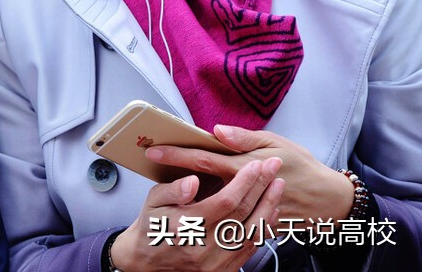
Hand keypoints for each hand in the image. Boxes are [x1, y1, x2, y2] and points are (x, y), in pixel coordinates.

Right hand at [109, 157, 282, 271]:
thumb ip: (173, 190)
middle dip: (262, 187)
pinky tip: (270, 212)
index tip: (256, 164)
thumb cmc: (151, 226)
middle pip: (244, 214)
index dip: (244, 182)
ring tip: (278, 186)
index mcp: (188, 226)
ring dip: (268, 206)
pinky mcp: (225, 270)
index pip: (226, 201)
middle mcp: (206, 247)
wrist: (149, 262)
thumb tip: (193, 181)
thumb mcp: (152, 202)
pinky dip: (264, 228)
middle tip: (273, 167)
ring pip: (253, 232)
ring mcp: (217, 262)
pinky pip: (251, 247)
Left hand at [147, 125, 353, 224]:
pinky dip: (204, 212)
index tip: (153, 151)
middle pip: (197, 183)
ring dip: (182, 195)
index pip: (202, 160)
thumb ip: (244, 138)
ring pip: (205, 205)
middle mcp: (240, 192)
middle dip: (170, 175)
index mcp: (243, 168)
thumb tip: (217, 131)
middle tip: (149, 164)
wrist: (327, 201)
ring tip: (163, 183)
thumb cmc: (301, 166)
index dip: (176, 155)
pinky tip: (189, 204)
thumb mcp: (275, 142)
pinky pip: (222, 220)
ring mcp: (244, 211)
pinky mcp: (248, 226)